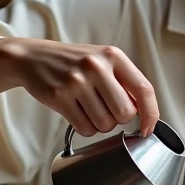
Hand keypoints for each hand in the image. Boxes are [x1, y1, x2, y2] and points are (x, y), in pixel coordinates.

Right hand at [0, 38, 158, 137]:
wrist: (32, 57)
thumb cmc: (72, 63)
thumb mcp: (102, 61)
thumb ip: (123, 82)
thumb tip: (143, 114)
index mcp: (113, 56)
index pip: (144, 90)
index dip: (151, 114)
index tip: (148, 129)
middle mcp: (96, 66)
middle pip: (125, 113)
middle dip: (118, 119)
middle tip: (104, 109)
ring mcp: (76, 81)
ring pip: (105, 125)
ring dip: (99, 125)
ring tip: (87, 108)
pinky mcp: (59, 96)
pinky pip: (85, 128)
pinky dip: (84, 128)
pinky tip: (76, 112)